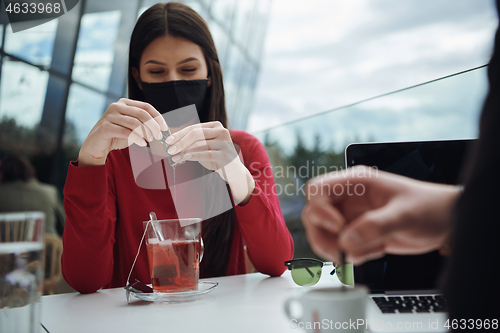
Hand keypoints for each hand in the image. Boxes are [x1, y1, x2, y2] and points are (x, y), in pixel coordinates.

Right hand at [78, 98, 167, 165]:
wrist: (96, 145)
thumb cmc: (117, 135)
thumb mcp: (132, 126)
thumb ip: (143, 123)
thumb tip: (161, 127)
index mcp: (125, 103)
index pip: (146, 107)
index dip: (158, 117)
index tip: (164, 128)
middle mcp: (116, 106)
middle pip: (142, 114)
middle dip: (153, 126)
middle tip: (158, 136)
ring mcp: (110, 116)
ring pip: (135, 123)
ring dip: (146, 133)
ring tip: (150, 140)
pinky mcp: (105, 127)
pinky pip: (126, 132)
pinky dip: (137, 139)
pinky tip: (143, 144)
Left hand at [164, 121, 254, 203]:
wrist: (233, 171)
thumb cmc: (216, 157)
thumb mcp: (204, 147)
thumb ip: (192, 143)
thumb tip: (172, 143)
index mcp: (216, 126)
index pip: (194, 128)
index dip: (180, 134)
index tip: (168, 140)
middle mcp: (222, 131)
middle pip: (196, 134)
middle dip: (180, 142)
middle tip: (170, 149)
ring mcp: (225, 143)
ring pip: (199, 144)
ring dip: (184, 151)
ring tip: (174, 157)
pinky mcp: (225, 155)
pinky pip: (205, 154)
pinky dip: (193, 156)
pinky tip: (185, 157)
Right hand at [301, 165, 460, 264]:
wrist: (445, 222)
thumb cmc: (429, 207)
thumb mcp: (405, 215)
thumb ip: (375, 227)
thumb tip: (346, 241)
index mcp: (356, 182)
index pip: (317, 189)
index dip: (320, 209)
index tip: (339, 227)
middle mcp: (348, 198)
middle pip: (313, 214)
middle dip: (325, 235)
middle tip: (344, 251)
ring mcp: (350, 216)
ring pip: (322, 233)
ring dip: (338, 249)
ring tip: (367, 251)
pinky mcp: (356, 233)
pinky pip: (339, 247)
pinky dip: (353, 255)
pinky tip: (376, 250)